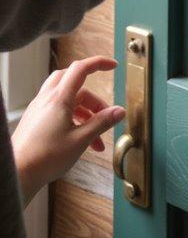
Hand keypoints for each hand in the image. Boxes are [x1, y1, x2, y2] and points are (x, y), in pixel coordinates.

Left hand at [11, 56, 124, 205]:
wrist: (18, 174)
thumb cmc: (46, 158)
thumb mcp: (80, 140)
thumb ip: (101, 123)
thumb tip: (119, 111)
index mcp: (59, 98)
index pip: (81, 69)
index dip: (99, 63)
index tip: (113, 66)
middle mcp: (47, 98)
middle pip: (73, 82)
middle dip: (92, 97)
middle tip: (104, 112)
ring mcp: (39, 108)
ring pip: (66, 98)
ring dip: (84, 112)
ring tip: (96, 137)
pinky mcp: (35, 119)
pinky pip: (57, 110)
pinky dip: (72, 118)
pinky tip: (79, 138)